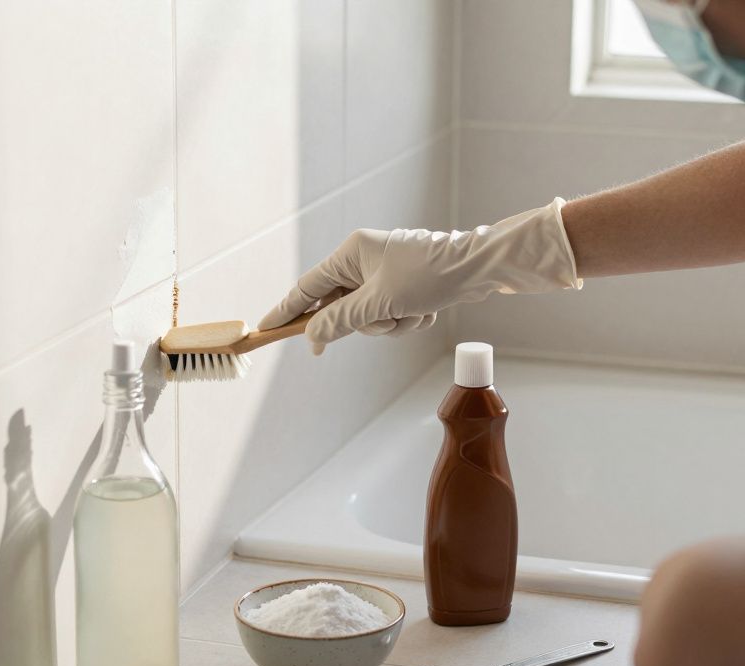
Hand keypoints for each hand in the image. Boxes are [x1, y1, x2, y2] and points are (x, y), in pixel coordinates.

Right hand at [259, 198, 582, 353]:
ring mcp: (383, 273)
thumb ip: (342, 320)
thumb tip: (313, 335)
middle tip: (383, 321)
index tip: (266, 329)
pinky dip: (406, 321)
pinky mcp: (402, 286)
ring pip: (367, 317)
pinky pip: (390, 316)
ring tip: (413, 313)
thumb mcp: (381, 302)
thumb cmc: (430, 275)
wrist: (478, 268)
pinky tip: (426, 311)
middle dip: (364, 322)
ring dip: (390, 324)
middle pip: (340, 306)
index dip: (286, 311)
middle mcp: (363, 258)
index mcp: (351, 251)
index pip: (307, 287)